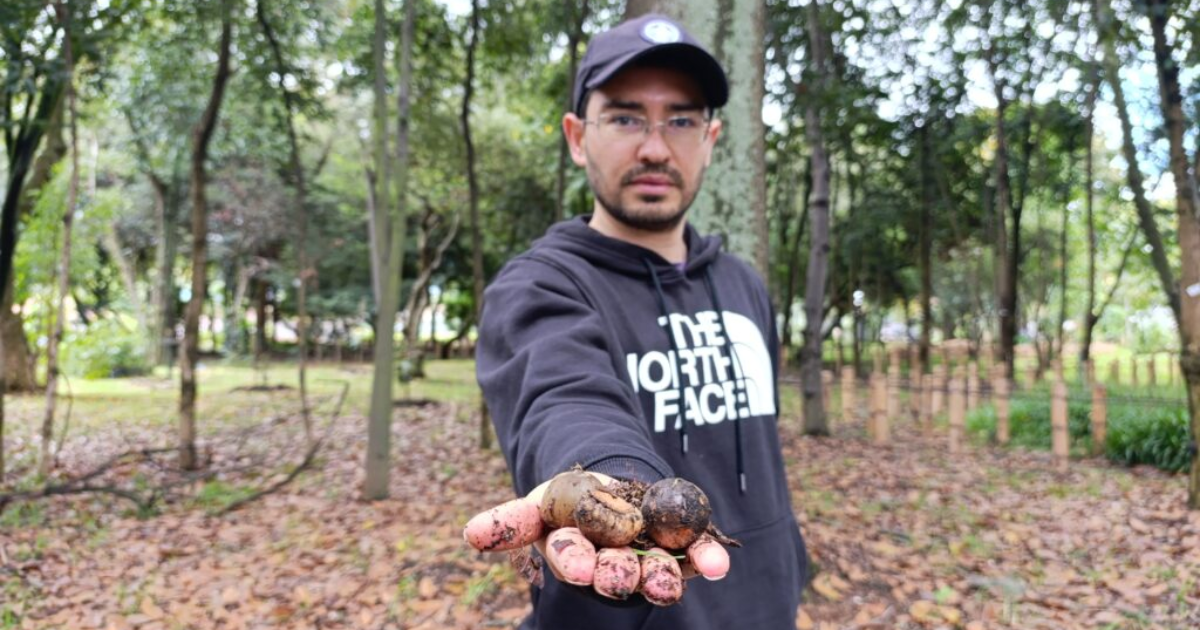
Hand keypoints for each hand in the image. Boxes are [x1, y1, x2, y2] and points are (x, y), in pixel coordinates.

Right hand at [463, 472, 729, 604]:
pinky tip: (718, 564)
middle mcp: (613, 564)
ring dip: (661, 577)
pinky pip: (696, 553)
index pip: (571, 559)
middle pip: (615, 572)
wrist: (615, 489)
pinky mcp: (683, 548)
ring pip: (655, 570)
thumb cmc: (569, 503)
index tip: (579, 565)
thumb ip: (511, 521)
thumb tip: (469, 536)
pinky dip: (707, 558)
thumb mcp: (539, 504)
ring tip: (667, 582)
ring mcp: (650, 558)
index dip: (575, 562)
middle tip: (619, 577)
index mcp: (575, 554)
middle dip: (617, 575)